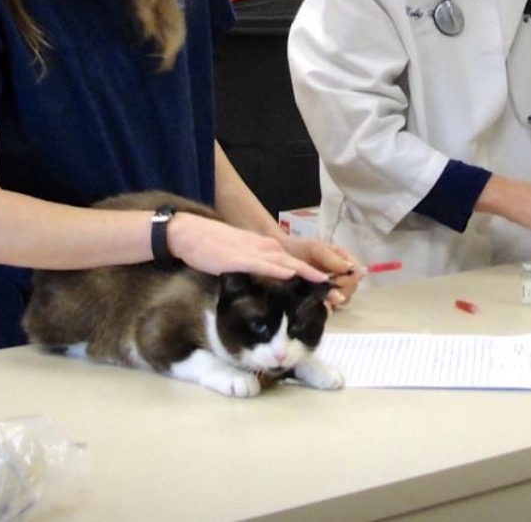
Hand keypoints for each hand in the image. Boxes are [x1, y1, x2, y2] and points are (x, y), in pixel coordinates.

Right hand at [167, 213, 332, 284]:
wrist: (190, 233)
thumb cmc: (211, 247)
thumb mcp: (240, 258)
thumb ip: (256, 269)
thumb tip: (266, 287)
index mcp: (266, 249)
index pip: (295, 264)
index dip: (314, 279)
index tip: (330, 293)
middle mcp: (266, 248)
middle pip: (298, 265)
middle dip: (319, 282)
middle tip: (339, 297)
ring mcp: (255, 252)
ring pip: (288, 264)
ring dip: (308, 277)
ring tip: (327, 291)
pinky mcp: (242, 257)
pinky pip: (265, 265)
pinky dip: (280, 270)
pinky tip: (293, 276)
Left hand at [280, 236, 363, 306]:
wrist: (279, 255)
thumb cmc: (298, 248)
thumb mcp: (314, 248)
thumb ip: (332, 258)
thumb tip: (351, 268)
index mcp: (342, 259)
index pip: (356, 273)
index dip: (349, 279)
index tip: (336, 281)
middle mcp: (340, 273)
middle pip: (352, 288)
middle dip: (341, 291)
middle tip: (326, 291)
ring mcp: (332, 285)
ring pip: (343, 298)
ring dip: (334, 300)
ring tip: (322, 298)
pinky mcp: (322, 296)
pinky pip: (331, 305)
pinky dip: (327, 307)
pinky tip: (320, 306)